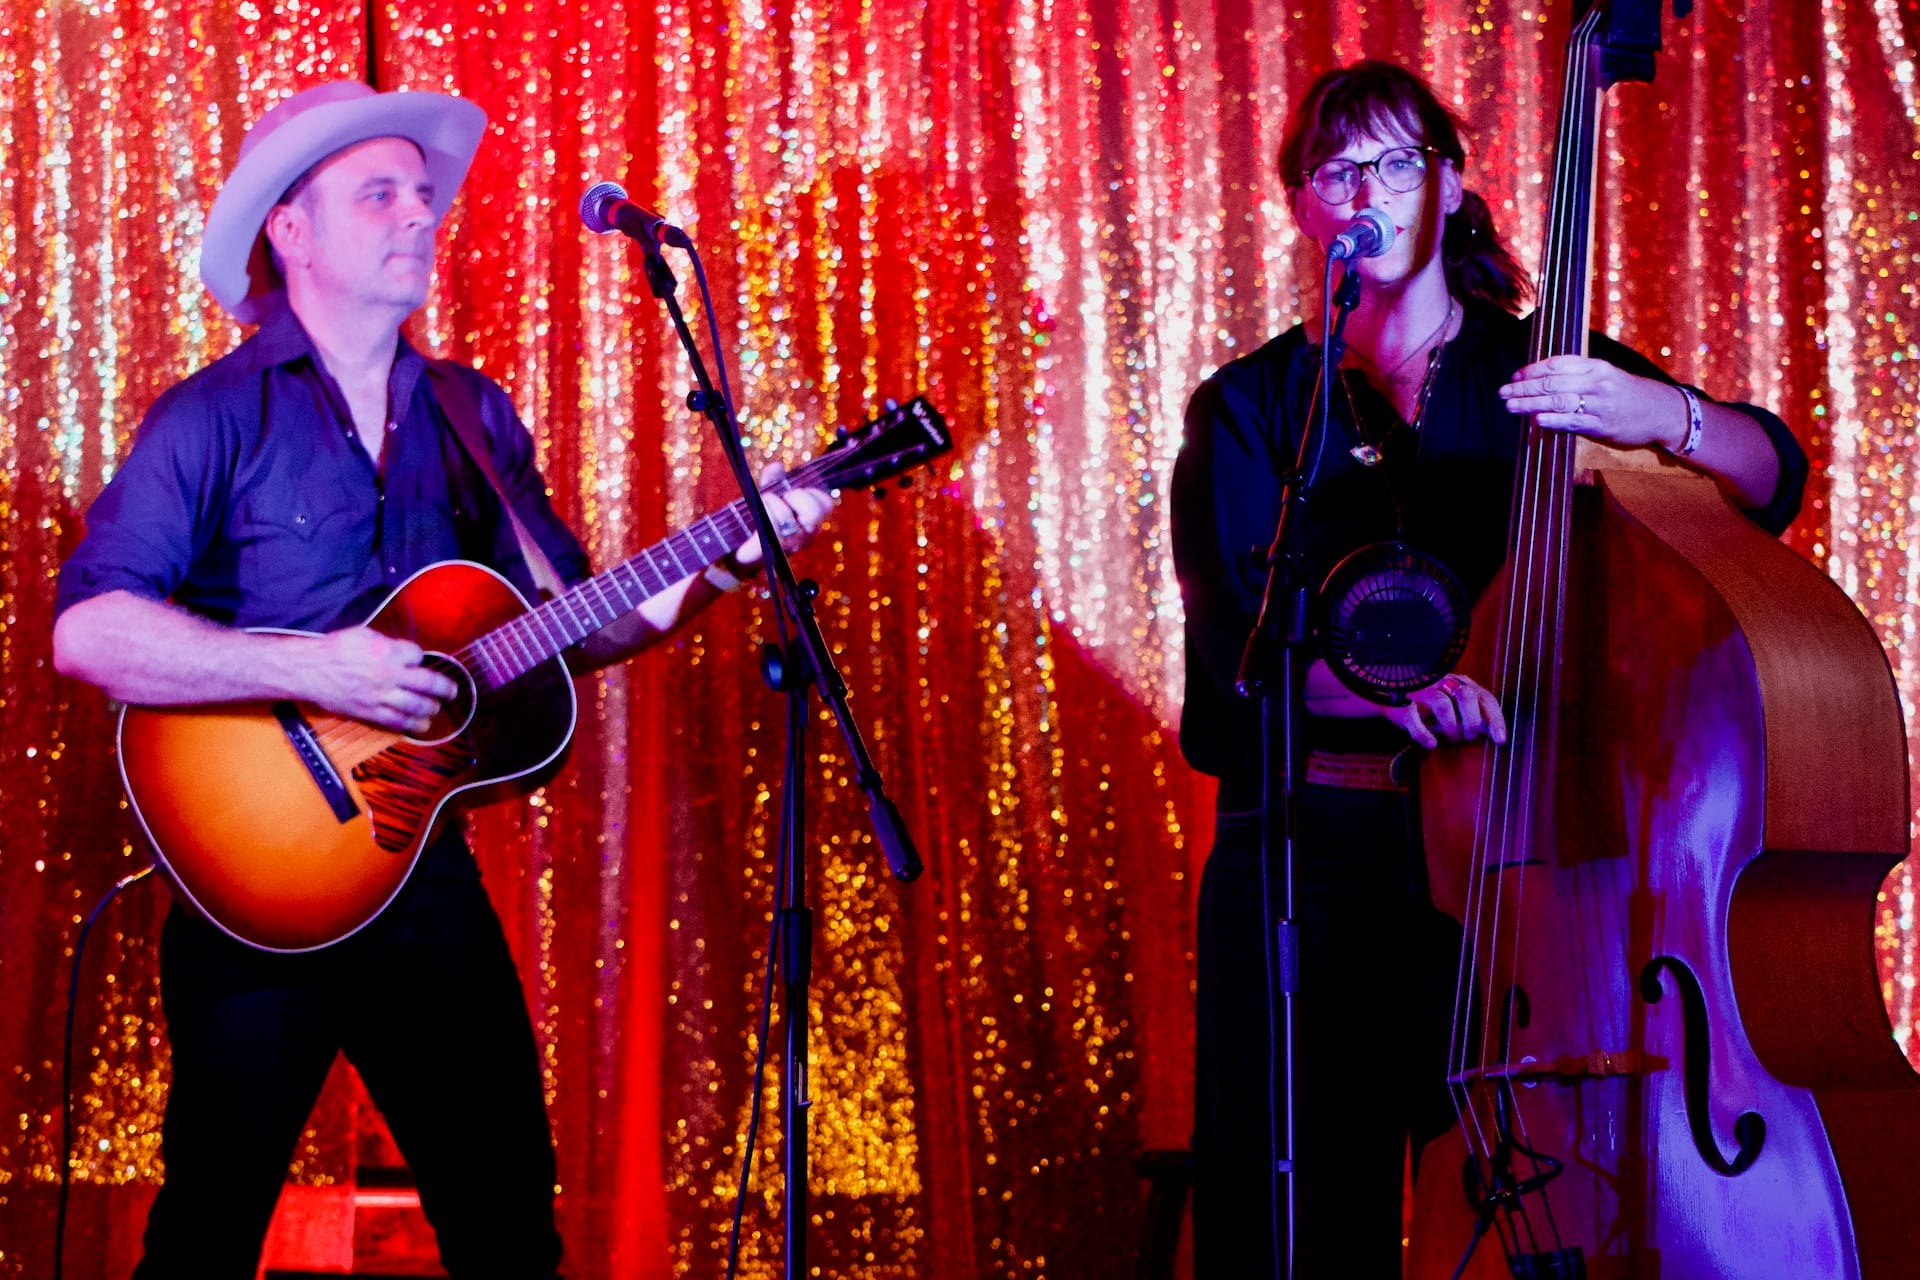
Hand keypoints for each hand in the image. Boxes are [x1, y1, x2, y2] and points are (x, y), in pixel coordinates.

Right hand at [305, 627, 458, 733]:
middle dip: (445, 688)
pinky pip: (397, 722)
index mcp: (387, 651)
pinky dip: (413, 725)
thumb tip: (404, 651)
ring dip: (432, 708)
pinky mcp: (370, 712)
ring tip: (437, 708)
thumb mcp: (363, 634)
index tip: (419, 661)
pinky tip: (422, 725)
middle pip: (428, 683)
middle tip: (451, 691)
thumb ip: (386, 643)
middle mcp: (388, 674)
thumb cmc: (333, 650)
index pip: (418, 655)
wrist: (308, 670)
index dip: (421, 659)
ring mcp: (380, 695)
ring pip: (417, 706)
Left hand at [730, 461, 836, 570]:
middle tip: (784, 497)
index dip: (812, 492)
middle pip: (815, 513)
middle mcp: (806, 535)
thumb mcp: (767, 493)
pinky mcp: (772, 552)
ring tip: (764, 503)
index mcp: (811, 520)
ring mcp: (792, 546)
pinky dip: (766, 516)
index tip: (794, 491)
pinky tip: (758, 515)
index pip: (826, 504)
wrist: (740, 546)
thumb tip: (778, 467)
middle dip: (797, 497)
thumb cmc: (759, 518)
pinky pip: (773, 532)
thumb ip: (773, 478)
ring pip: (791, 519)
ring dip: (775, 504)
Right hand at [1384, 674, 1507, 749]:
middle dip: (1472, 721)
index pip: (1484, 697)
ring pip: (1442, 704)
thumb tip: (1492, 731)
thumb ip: (1472, 714)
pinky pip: (1413, 717)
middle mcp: (1442, 683)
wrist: (1388, 695)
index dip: (1494, 719)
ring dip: (1451, 726)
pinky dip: (1424, 734)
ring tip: (1451, 737)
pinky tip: (1431, 743)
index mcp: (1459, 683)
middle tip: (1468, 736)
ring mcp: (1421, 692)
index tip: (1500, 740)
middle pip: (1466, 696)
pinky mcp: (1401, 704)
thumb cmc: (1428, 705)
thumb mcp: (1453, 706)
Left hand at [1499, 356, 1688, 451]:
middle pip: (1553, 383)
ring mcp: (1600, 404)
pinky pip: (1574, 422)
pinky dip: (1553, 421)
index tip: (1515, 375)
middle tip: (1503, 392)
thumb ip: (1577, 375)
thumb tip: (1542, 379)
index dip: (1533, 370)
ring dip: (1531, 404)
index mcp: (1596, 367)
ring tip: (1511, 406)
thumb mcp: (1604, 375)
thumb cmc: (1626, 392)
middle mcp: (1597, 382)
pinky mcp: (1602, 425)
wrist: (1660, 410)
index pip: (1558, 364)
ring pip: (1560, 402)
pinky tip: (1536, 420)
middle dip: (1525, 387)